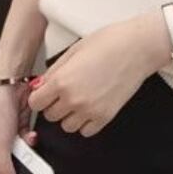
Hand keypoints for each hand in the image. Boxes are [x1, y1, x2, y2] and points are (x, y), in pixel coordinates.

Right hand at [0, 80, 48, 173]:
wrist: (11, 82)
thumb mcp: (0, 142)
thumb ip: (5, 167)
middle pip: (7, 170)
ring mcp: (8, 138)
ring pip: (20, 157)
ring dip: (28, 156)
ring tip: (32, 153)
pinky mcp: (20, 128)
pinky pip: (28, 142)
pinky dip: (32, 140)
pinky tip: (32, 136)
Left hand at [26, 11, 169, 136]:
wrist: (137, 48)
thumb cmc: (109, 42)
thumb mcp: (74, 50)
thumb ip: (54, 71)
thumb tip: (41, 85)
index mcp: (62, 80)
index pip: (35, 102)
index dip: (39, 96)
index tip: (44, 92)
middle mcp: (74, 99)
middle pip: (50, 116)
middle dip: (54, 104)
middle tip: (64, 91)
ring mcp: (90, 110)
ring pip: (66, 126)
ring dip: (69, 115)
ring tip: (79, 98)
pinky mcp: (106, 117)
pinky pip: (85, 131)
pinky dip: (85, 122)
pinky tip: (90, 106)